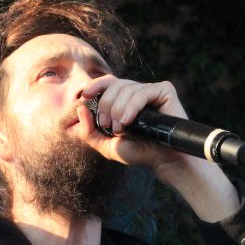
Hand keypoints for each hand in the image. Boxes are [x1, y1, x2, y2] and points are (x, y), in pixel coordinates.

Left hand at [75, 76, 191, 173]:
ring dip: (119, 110)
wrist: (163, 161)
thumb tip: (80, 108)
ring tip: (121, 128)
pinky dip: (132, 106)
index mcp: (125, 100)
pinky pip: (143, 92)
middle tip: (108, 125)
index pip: (108, 83)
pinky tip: (130, 120)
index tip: (85, 95)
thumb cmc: (139, 153)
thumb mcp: (107, 145)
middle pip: (115, 85)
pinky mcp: (165, 91)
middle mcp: (138, 92)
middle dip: (106, 105)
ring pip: (127, 89)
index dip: (96, 85)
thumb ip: (89, 131)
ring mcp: (152, 90)